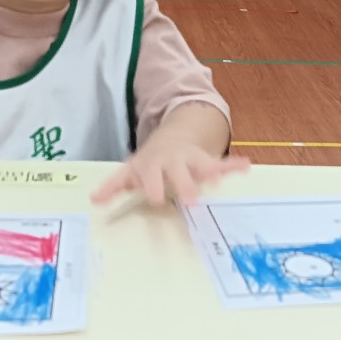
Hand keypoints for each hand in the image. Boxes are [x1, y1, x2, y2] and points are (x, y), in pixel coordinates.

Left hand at [92, 143, 249, 206]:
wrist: (171, 139)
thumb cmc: (149, 163)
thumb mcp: (130, 171)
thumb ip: (113, 186)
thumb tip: (94, 199)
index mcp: (153, 164)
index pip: (152, 175)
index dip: (152, 184)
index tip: (154, 197)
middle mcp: (174, 161)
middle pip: (179, 171)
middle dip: (185, 184)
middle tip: (191, 200)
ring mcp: (192, 160)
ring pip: (203, 165)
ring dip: (213, 171)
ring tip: (222, 178)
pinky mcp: (208, 162)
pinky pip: (222, 163)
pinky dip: (234, 164)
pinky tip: (246, 166)